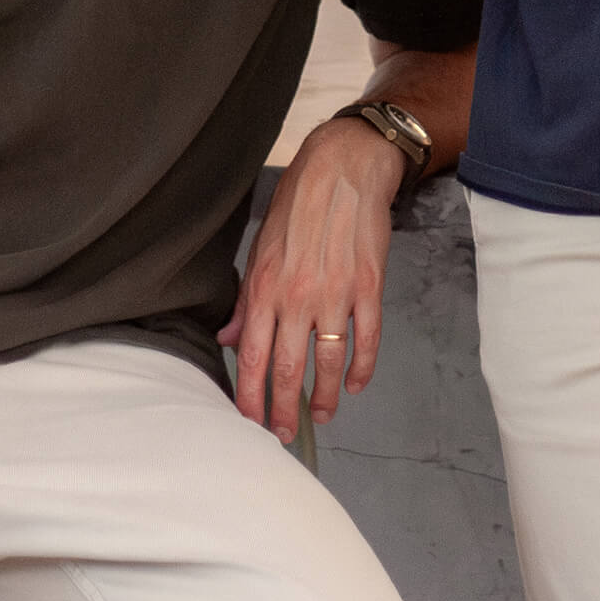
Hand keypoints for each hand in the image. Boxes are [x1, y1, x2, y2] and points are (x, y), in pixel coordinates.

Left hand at [218, 118, 402, 444]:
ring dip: (327, 396)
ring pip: (330, 362)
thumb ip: (246, 300)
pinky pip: (367, 339)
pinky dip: (362, 368)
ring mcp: (337, 294)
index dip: (251, 396)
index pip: (254, 357)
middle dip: (285, 409)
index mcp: (266, 287)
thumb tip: (230, 340)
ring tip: (324, 413)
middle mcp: (299, 296)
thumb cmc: (297, 203)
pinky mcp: (369, 287)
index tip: (250, 423)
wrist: (344, 167)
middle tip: (285, 433)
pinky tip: (357, 383)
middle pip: (290, 369)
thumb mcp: (261, 247)